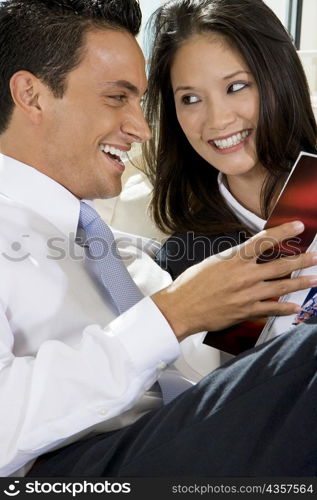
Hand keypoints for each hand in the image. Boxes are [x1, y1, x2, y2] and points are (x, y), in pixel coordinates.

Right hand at [151, 221, 316, 340]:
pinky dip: (285, 309)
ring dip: (300, 283)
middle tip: (315, 257)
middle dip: (301, 260)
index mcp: (233, 259)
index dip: (284, 232)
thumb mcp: (211, 263)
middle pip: (279, 265)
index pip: (263, 241)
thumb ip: (233, 259)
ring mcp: (246, 294)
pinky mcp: (245, 311)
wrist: (180, 308)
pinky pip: (271, 309)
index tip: (298, 226)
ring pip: (280, 286)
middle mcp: (243, 275)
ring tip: (314, 279)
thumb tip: (248, 255)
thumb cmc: (191, 285)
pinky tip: (295, 307)